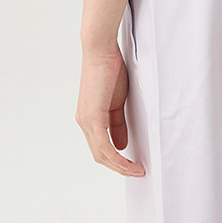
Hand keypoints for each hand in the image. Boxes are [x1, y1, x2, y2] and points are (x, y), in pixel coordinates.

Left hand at [75, 46, 145, 177]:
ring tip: (137, 170)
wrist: (101, 50)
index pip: (100, 148)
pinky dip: (116, 157)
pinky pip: (104, 145)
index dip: (116, 160)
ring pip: (101, 154)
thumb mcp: (117, 101)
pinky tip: (128, 161)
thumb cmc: (110, 70)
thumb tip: (121, 146)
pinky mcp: (92, 117)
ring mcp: (86, 120)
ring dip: (120, 166)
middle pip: (99, 156)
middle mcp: (84, 122)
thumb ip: (118, 124)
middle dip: (119, 168)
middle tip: (137, 172)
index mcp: (89, 118)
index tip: (133, 165)